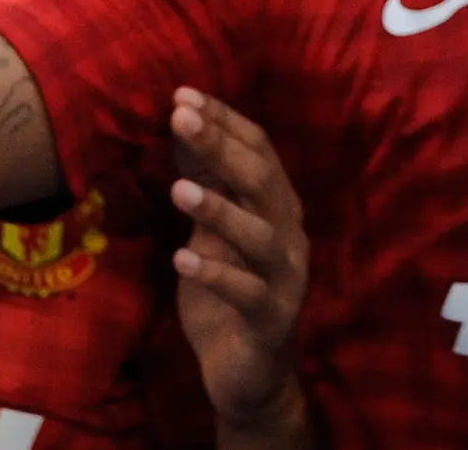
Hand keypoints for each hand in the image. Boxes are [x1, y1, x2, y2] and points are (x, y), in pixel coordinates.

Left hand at [170, 88, 313, 446]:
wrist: (249, 371)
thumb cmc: (227, 294)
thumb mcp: (212, 233)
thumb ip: (207, 185)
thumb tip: (183, 126)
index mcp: (278, 207)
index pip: (259, 151)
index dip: (224, 122)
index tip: (184, 96)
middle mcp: (289, 233)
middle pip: (262, 181)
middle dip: (221, 147)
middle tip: (181, 117)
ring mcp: (285, 277)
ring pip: (260, 235)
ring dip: (220, 209)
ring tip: (178, 188)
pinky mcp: (271, 319)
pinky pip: (247, 293)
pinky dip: (217, 274)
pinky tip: (182, 258)